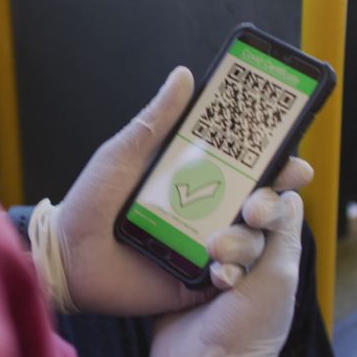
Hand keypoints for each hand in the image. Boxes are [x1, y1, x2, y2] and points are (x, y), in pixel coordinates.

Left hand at [27, 66, 313, 314]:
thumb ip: (157, 120)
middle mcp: (208, 211)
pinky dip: (232, 273)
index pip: (247, 167)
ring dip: (249, 238)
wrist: (65, 257)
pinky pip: (228, 277)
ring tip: (225, 238)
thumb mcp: (125, 155)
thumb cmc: (91, 201)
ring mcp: (205, 247)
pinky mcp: (196, 281)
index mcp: (197, 178)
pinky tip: (221, 270)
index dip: (275, 160)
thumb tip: (184, 75)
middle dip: (276, 200)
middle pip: (260, 204)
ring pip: (250, 242)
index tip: (291, 154)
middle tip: (267, 198)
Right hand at [150, 190, 305, 356]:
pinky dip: (184, 253)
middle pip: (234, 216)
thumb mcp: (279, 278)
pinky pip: (178, 245)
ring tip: (212, 265)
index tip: (252, 211)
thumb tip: (293, 195)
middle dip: (233, 232)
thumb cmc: (252, 330)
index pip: (269, 209)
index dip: (262, 201)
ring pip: (206, 228)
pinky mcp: (178, 274)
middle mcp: (243, 257)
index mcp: (272, 256)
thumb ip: (285, 235)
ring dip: (212, 244)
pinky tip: (192, 271)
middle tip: (223, 249)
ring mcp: (207, 265)